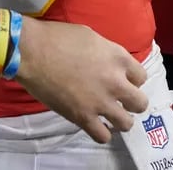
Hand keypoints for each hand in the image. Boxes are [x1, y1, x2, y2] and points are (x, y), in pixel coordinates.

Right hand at [15, 17, 148, 143]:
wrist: (31, 51)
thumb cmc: (56, 37)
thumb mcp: (90, 36)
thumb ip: (106, 53)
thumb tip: (108, 63)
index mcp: (117, 58)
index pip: (141, 77)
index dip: (132, 80)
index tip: (122, 80)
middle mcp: (115, 82)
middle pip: (140, 103)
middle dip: (131, 102)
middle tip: (118, 100)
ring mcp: (100, 102)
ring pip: (126, 123)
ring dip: (119, 120)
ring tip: (108, 115)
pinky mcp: (83, 117)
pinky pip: (103, 136)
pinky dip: (101, 133)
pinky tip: (94, 125)